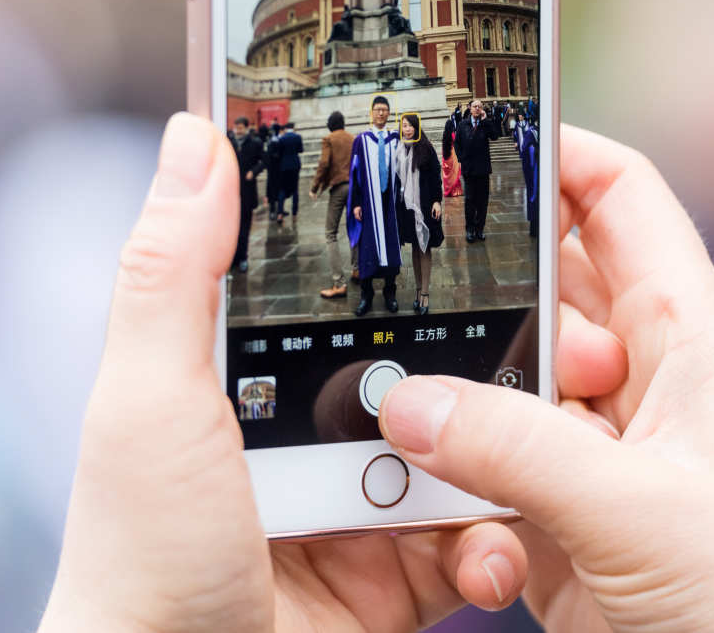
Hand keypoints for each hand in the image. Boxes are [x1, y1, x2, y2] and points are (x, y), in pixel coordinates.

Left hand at [38, 114, 529, 632]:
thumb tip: (191, 137)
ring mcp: (364, 503)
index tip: (497, 225)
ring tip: (553, 450)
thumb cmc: (141, 562)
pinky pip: (475, 541)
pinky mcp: (401, 575)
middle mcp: (316, 430)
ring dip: (519, 455)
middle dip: (505, 359)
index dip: (425, 258)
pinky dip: (498, 546)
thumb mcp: (150, 405)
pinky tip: (493, 551)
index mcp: (258, 375)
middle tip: (573, 343)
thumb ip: (172, 277)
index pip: (353, 292)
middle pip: (433, 369)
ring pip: (471, 452)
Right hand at [378, 124, 713, 632]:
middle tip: (397, 290)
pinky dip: (457, 481)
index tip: (469, 136)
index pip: (619, 196)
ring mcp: (603, 447)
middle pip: (542, 288)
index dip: (554, 150)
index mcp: (686, 331)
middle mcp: (642, 375)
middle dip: (475, 289)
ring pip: (504, 383)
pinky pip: (493, 469)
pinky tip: (434, 500)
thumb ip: (521, 451)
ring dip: (458, 398)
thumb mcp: (644, 509)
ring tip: (400, 406)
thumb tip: (412, 402)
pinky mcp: (572, 516)